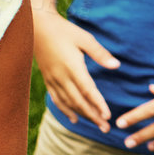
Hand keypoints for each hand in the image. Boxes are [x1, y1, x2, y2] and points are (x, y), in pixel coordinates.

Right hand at [33, 10, 119, 132]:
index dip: (98, 104)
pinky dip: (65, 110)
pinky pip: (56, 98)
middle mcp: (61, 76)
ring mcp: (53, 79)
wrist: (37, 26)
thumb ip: (100, 53)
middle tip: (105, 128)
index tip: (107, 116)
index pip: (87, 90)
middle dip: (92, 115)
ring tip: (94, 124)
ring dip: (81, 115)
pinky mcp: (47, 78)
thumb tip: (116, 66)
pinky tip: (73, 117)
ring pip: (67, 102)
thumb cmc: (63, 30)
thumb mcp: (84, 38)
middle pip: (78, 101)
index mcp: (72, 66)